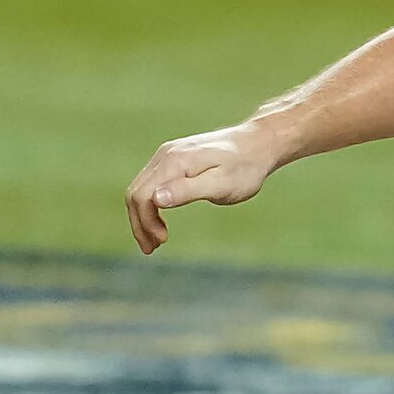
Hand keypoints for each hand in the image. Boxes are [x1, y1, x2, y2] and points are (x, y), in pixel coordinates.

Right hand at [125, 122, 283, 253]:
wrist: (258, 144)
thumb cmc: (244, 168)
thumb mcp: (221, 184)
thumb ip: (188, 191)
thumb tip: (155, 199)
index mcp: (174, 162)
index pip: (142, 195)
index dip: (146, 221)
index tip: (162, 241)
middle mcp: (165, 155)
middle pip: (136, 193)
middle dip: (139, 223)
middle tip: (151, 249)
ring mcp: (167, 155)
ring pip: (141, 188)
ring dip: (143, 216)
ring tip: (154, 241)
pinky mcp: (173, 159)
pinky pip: (151, 183)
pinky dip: (150, 205)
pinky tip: (159, 221)